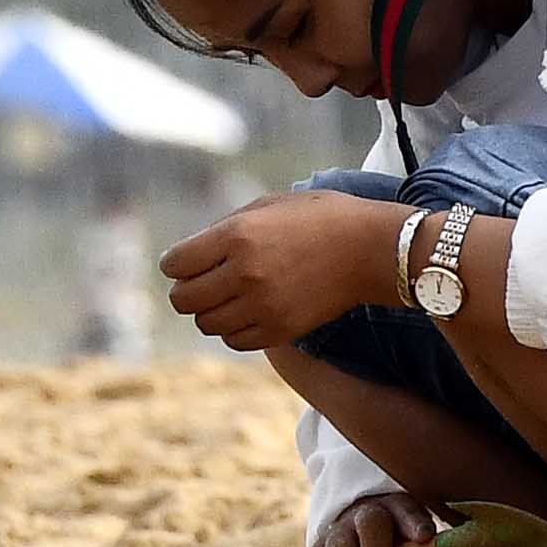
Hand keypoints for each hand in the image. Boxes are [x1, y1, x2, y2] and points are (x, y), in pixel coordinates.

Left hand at [158, 189, 403, 353]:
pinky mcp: (281, 330)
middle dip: (186, 290)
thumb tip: (190, 254)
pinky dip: (233, 329)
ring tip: (226, 297)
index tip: (185, 262)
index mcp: (237, 236)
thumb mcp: (266, 206)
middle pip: (183, 300)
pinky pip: (235, 340)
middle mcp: (245, 273)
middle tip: (202, 282)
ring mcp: (263, 305)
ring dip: (210, 311)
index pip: (175, 264)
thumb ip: (224, 229)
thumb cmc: (318, 218)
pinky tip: (246, 313)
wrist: (370, 248)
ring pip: (206, 324)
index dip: (175, 264)